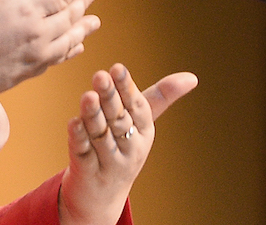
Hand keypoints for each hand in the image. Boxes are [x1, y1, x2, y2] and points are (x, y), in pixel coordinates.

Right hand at [0, 0, 100, 104]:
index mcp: (24, 7)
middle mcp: (36, 31)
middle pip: (70, 15)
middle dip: (83, 3)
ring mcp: (35, 55)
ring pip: (69, 39)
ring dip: (83, 28)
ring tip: (93, 21)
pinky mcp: (29, 73)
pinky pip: (58, 58)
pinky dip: (71, 49)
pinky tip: (76, 46)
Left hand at [59, 65, 198, 224]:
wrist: (102, 196)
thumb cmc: (122, 148)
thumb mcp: (141, 123)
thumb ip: (160, 97)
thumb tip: (192, 77)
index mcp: (144, 131)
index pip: (137, 107)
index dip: (127, 88)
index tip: (118, 68)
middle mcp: (130, 148)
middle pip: (119, 120)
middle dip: (110, 98)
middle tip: (100, 76)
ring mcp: (109, 162)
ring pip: (101, 136)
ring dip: (93, 116)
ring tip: (87, 96)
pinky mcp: (88, 173)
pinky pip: (84, 153)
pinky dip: (79, 138)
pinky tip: (73, 122)